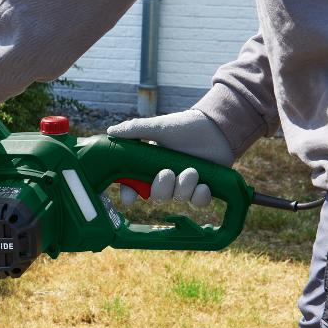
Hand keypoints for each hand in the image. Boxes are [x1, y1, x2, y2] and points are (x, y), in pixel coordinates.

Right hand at [107, 109, 233, 207]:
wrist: (217, 126)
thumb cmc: (184, 126)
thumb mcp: (157, 126)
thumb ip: (134, 130)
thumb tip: (110, 132)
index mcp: (150, 164)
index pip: (133, 184)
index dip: (129, 193)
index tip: (129, 199)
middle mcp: (165, 176)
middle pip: (156, 195)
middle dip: (161, 187)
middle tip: (168, 172)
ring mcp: (183, 183)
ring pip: (177, 198)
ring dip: (184, 186)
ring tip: (192, 170)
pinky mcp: (202, 187)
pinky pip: (198, 202)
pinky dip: (200, 196)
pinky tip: (204, 185)